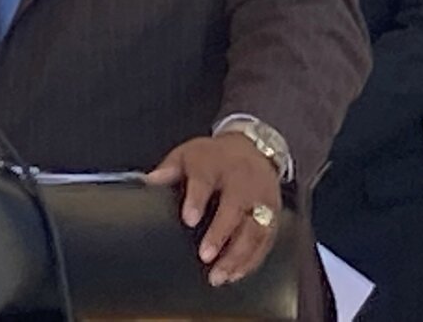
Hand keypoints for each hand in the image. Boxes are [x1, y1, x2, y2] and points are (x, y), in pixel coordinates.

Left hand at [146, 133, 282, 286]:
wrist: (254, 148)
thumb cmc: (215, 157)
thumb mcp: (189, 154)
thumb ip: (169, 169)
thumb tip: (148, 182)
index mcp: (216, 163)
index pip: (205, 178)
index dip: (197, 199)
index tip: (189, 219)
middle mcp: (242, 181)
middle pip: (235, 207)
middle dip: (221, 234)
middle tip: (205, 257)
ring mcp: (261, 198)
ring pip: (255, 228)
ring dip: (238, 255)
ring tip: (218, 276)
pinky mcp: (274, 215)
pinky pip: (266, 240)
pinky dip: (252, 260)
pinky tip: (236, 274)